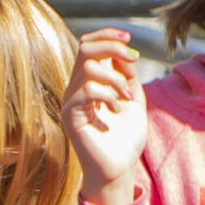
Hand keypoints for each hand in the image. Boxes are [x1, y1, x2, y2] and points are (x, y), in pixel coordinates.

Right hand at [63, 30, 146, 204]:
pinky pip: (87, 89)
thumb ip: (128, 76)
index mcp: (89, 81)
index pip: (89, 45)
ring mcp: (71, 101)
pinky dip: (109, 94)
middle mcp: (76, 87)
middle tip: (132, 58)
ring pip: (89, 67)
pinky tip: (118, 109)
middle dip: (111, 46)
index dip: (107, 35)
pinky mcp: (71, 115)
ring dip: (116, 78)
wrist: (119, 170)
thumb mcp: (133, 99)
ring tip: (128, 96)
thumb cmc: (126, 138)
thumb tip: (124, 52)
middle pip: (85, 47)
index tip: (129, 38)